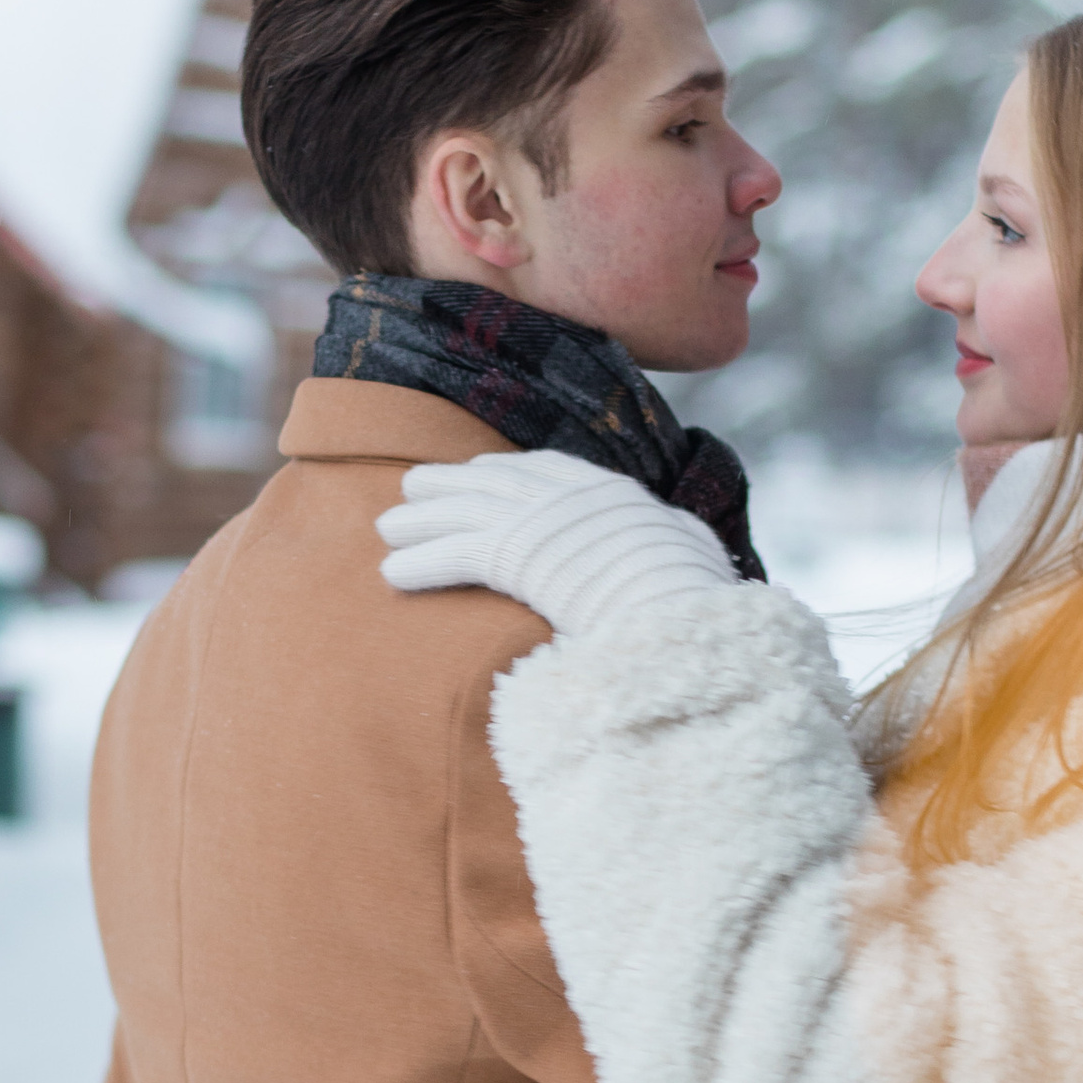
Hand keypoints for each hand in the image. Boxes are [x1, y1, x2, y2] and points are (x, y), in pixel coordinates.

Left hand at [378, 448, 738, 637]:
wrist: (678, 612)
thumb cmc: (695, 597)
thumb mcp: (696, 556)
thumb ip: (682, 543)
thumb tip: (693, 543)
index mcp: (609, 494)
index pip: (546, 470)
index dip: (505, 471)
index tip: (477, 473)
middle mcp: (568, 497)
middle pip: (492, 482)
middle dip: (449, 485)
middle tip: (413, 488)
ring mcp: (538, 522)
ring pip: (463, 512)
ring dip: (420, 522)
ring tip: (386, 528)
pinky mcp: (513, 556)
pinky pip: (454, 554)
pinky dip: (420, 562)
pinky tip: (390, 574)